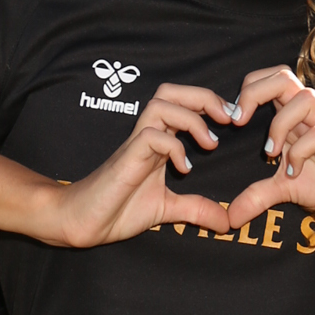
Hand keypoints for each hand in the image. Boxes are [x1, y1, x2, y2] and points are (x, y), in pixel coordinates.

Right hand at [51, 82, 239, 246]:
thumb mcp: (167, 210)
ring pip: (161, 105)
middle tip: (227, 119)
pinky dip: (174, 147)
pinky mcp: (126, 158)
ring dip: (192, 119)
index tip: (232, 122)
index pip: (182, 103)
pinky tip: (184, 169)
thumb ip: (195, 210)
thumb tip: (226, 223)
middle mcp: (148, 136)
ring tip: (210, 144)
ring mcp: (135, 145)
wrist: (82, 222)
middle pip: (171, 92)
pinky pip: (151, 136)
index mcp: (158, 142)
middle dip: (204, 97)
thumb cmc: (118, 210)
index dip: (209, 104)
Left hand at [220, 67, 314, 231]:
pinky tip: (294, 172)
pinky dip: (300, 151)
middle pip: (284, 76)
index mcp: (294, 118)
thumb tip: (230, 218)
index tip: (232, 120)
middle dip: (255, 92)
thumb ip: (257, 196)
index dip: (248, 90)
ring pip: (305, 97)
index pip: (270, 80)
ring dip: (279, 123)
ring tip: (270, 152)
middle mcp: (311, 116)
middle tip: (239, 121)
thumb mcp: (285, 190)